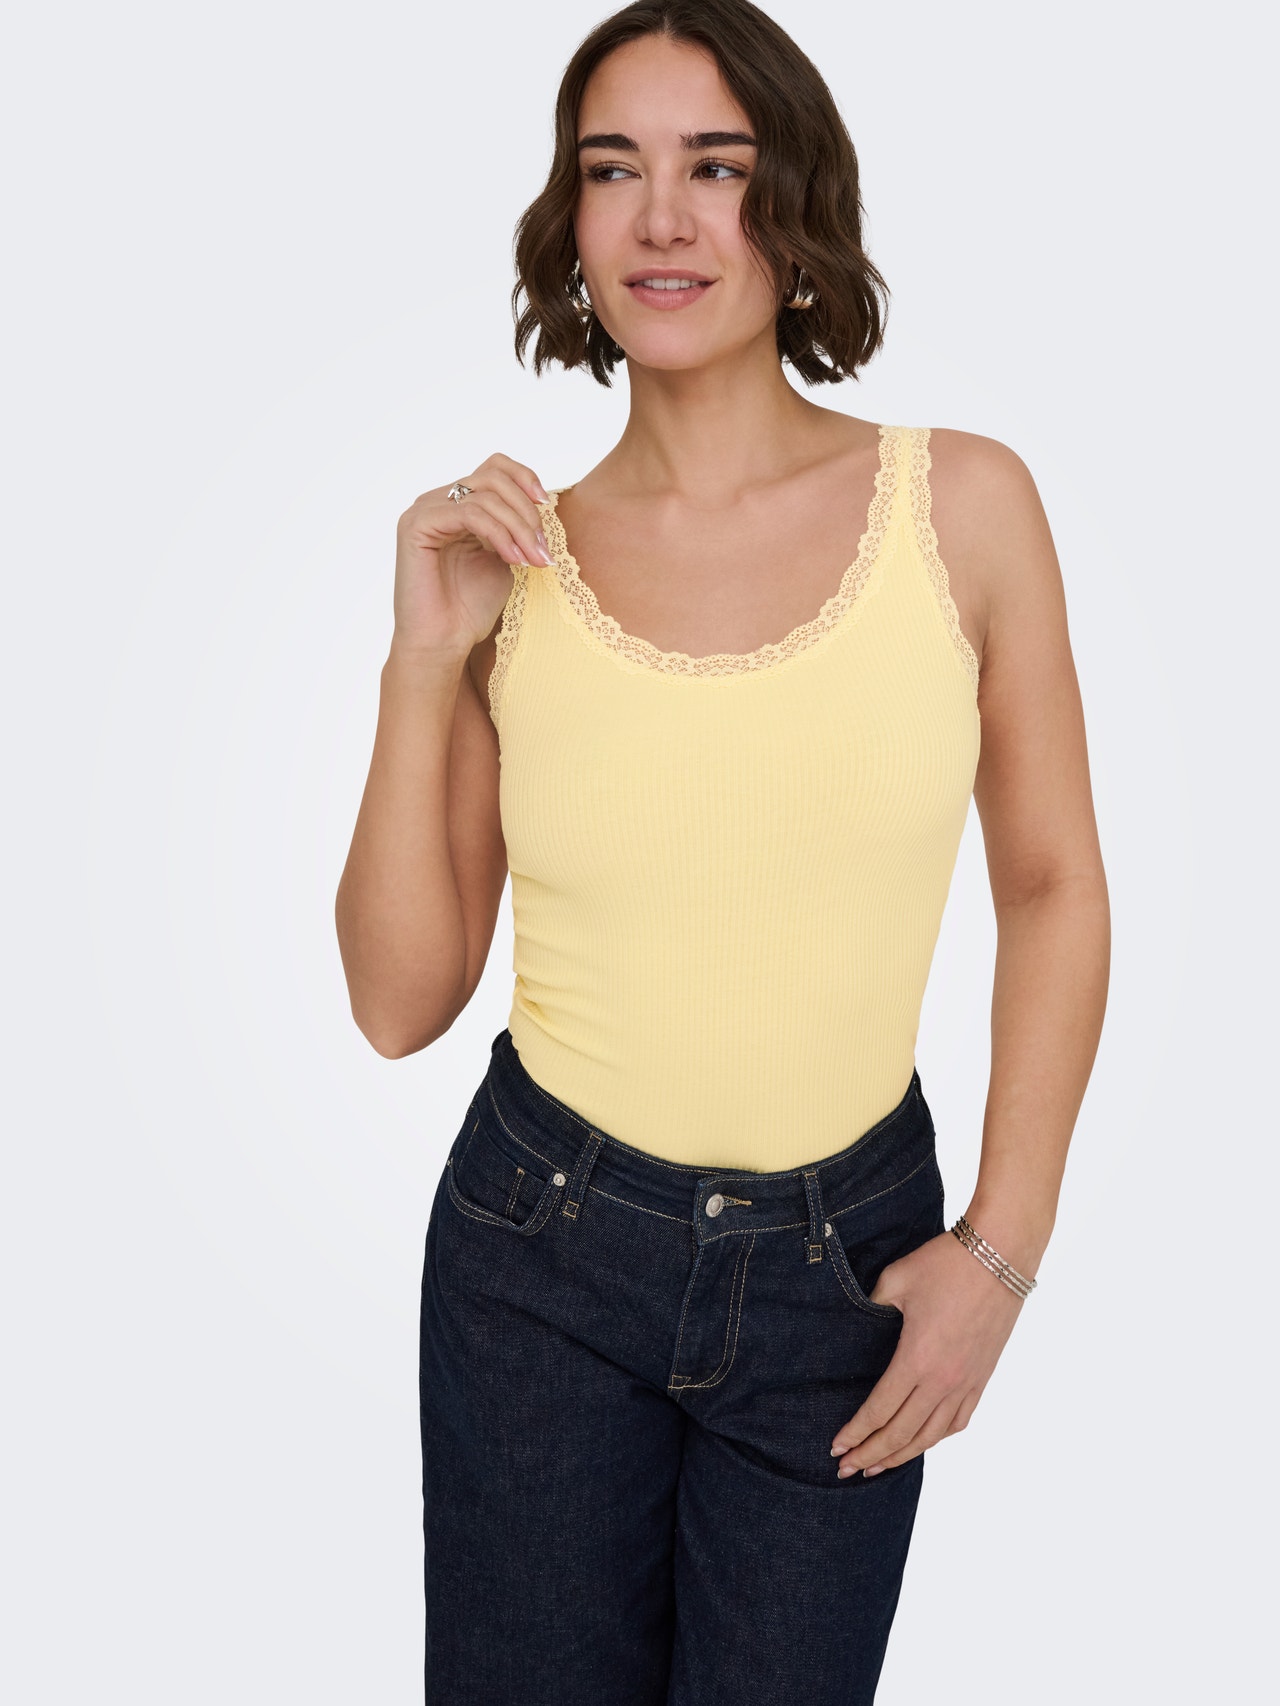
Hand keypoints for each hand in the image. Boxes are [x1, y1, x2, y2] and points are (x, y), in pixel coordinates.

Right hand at [391, 453, 554, 659]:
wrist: (443, 643)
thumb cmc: (470, 608)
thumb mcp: (504, 559)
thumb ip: (514, 529)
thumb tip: (541, 503)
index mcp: (457, 506)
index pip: (494, 468)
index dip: (525, 478)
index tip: (548, 505)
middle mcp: (438, 502)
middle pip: (493, 477)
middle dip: (527, 511)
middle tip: (542, 548)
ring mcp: (424, 511)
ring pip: (485, 496)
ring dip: (518, 527)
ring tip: (534, 560)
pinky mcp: (415, 525)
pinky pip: (468, 513)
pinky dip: (498, 534)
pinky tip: (513, 560)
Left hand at [829, 1228, 1026, 1477]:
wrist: (1000, 1256)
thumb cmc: (946, 1264)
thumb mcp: (896, 1280)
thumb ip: (873, 1305)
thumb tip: (858, 1320)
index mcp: (916, 1359)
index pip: (879, 1410)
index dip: (856, 1433)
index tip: (837, 1448)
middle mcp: (943, 1381)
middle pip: (902, 1433)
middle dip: (871, 1454)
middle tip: (846, 1469)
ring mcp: (966, 1383)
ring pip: (931, 1435)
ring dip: (902, 1455)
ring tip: (878, 1466)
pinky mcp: (982, 1377)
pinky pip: (958, 1421)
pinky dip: (936, 1438)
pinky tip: (923, 1442)